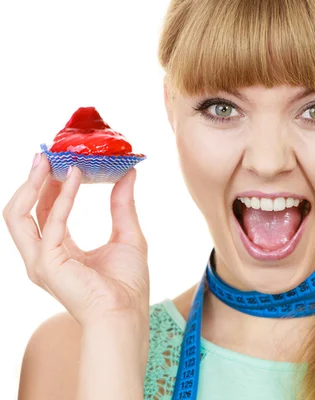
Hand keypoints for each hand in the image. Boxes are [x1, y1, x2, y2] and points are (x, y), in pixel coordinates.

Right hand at [3, 153, 149, 327]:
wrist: (127, 313)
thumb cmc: (128, 284)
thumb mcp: (128, 235)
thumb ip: (122, 205)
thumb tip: (128, 173)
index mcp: (60, 251)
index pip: (45, 213)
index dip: (49, 186)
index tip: (60, 161)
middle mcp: (43, 256)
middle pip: (24, 211)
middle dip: (32, 181)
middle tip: (44, 154)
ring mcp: (40, 262)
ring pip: (18, 215)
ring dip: (32, 185)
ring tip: (47, 160)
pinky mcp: (46, 264)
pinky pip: (50, 223)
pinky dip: (61, 197)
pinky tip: (74, 177)